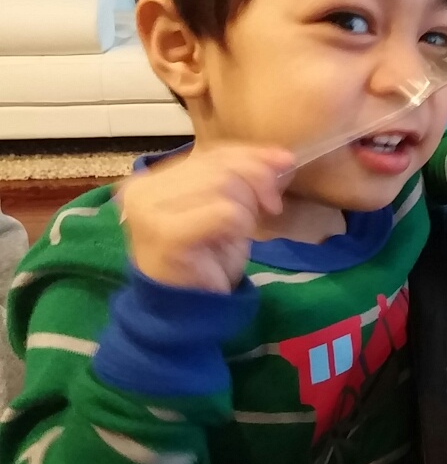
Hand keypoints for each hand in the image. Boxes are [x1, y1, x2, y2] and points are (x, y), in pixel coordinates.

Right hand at [117, 145, 293, 292]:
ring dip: (247, 208)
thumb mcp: (227, 206)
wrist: (186, 310)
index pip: (213, 153)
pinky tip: (231, 240)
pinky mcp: (165, 233)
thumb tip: (281, 156)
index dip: (254, 155)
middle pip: (220, 166)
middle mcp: (143, 188)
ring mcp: (149, 210)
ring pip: (224, 185)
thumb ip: (242, 177)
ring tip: (240, 231)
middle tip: (271, 207)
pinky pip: (225, 212)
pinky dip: (240, 225)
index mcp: (153, 177)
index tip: (286, 161)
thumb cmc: (206, 258)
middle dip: (257, 183)